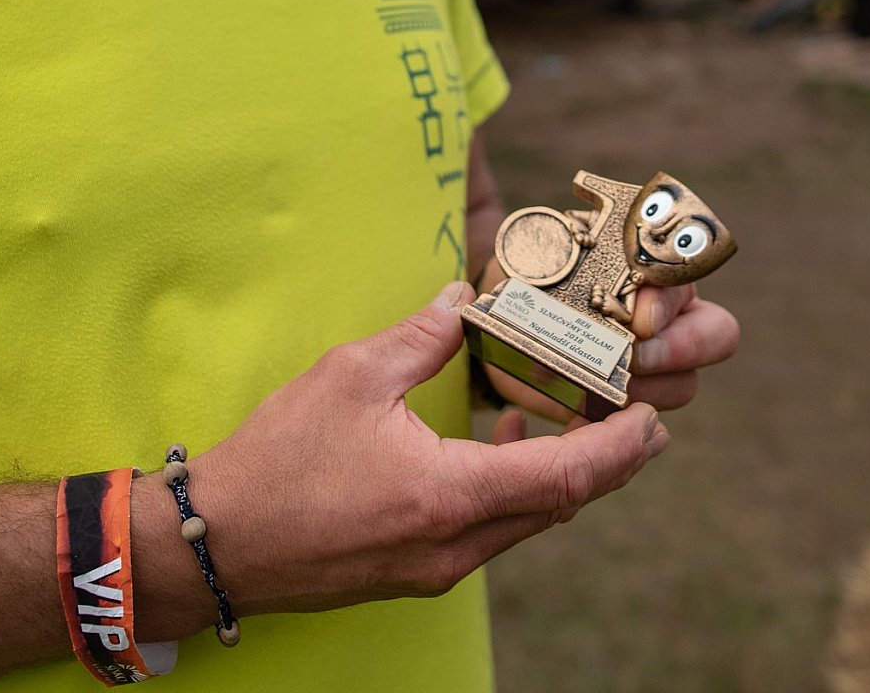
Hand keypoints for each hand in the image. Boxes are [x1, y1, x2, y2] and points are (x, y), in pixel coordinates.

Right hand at [188, 283, 668, 616]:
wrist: (215, 544)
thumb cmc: (279, 458)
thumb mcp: (353, 375)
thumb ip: (422, 334)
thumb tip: (464, 298)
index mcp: (448, 495)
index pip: (564, 478)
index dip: (618, 450)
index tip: (653, 422)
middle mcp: (453, 546)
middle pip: (557, 507)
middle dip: (606, 464)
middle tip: (638, 420)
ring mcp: (433, 568)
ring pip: (525, 523)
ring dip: (560, 477)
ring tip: (580, 425)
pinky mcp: (412, 572)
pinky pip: (488, 532)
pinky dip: (515, 492)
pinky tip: (500, 446)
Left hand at [481, 261, 738, 423]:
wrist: (510, 317)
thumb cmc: (530, 274)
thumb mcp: (535, 256)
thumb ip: (542, 262)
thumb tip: (521, 273)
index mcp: (654, 266)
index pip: (685, 277)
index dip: (669, 299)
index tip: (638, 318)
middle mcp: (670, 313)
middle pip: (717, 333)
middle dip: (681, 349)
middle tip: (634, 359)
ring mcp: (660, 362)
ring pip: (686, 383)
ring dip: (649, 391)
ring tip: (603, 391)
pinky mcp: (635, 405)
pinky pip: (647, 424)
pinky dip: (618, 428)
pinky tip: (580, 419)